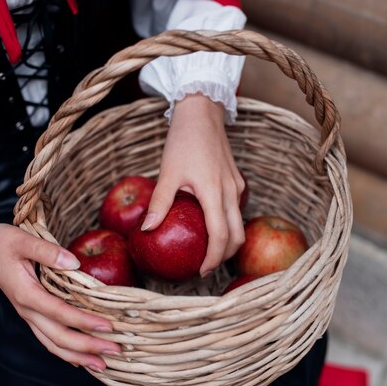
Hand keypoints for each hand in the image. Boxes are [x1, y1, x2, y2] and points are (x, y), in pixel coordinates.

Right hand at [0, 208, 119, 371]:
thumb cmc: (3, 242)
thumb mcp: (24, 240)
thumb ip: (48, 251)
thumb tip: (74, 263)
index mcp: (26, 294)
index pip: (60, 313)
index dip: (85, 322)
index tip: (108, 326)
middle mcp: (27, 310)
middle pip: (59, 337)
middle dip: (88, 347)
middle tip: (115, 349)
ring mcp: (28, 315)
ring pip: (53, 344)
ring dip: (79, 356)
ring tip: (103, 364)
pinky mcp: (31, 314)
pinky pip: (49, 339)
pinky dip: (66, 352)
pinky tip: (82, 359)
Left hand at [141, 93, 245, 276]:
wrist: (202, 113)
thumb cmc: (183, 141)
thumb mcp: (167, 172)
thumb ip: (160, 202)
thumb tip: (147, 230)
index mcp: (214, 192)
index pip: (220, 236)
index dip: (213, 259)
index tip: (200, 272)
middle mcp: (231, 192)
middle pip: (237, 236)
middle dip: (224, 257)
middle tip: (205, 267)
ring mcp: (237, 186)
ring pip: (239, 224)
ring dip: (228, 242)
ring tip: (208, 251)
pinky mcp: (237, 181)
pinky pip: (236, 210)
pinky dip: (228, 225)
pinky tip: (210, 225)